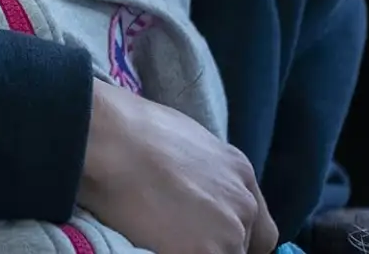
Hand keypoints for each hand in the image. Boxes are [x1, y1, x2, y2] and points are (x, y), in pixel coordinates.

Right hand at [79, 80, 276, 253]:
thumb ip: (203, 171)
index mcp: (239, 172)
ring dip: (196, 251)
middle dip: (215, 246)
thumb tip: (192, 189)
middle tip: (182, 240)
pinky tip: (155, 246)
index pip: (260, 229)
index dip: (238, 240)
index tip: (214, 243)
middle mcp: (242, 203)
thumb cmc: (128, 128)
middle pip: (242, 246)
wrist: (107, 137)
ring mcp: (227, 230)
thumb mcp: (183, 139)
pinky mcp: (202, 252)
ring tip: (162, 240)